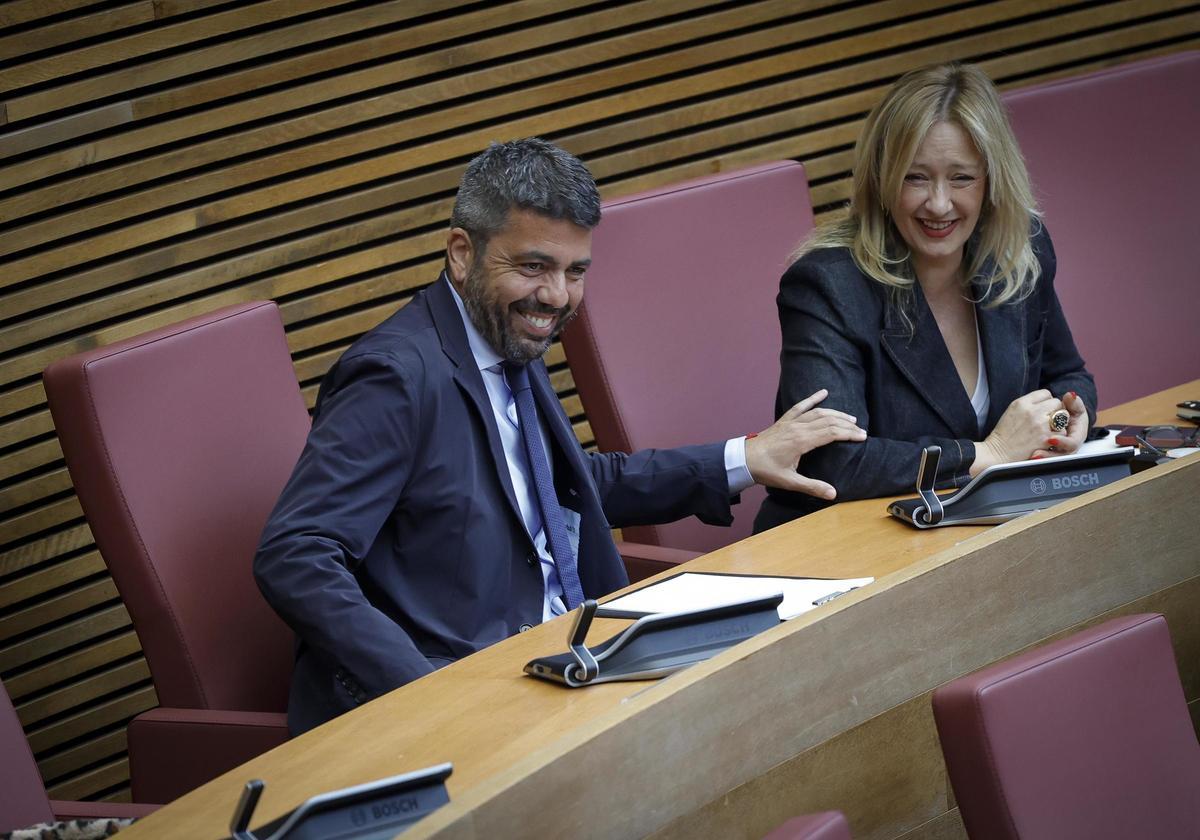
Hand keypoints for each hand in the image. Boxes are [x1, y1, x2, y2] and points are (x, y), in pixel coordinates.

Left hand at [745, 389, 865, 498]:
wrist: (743, 459)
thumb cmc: (766, 470)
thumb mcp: (790, 482)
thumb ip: (812, 487)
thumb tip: (833, 494)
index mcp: (801, 441)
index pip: (832, 433)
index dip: (849, 434)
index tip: (862, 437)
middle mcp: (798, 428)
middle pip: (829, 421)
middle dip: (847, 425)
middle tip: (861, 430)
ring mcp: (791, 422)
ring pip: (818, 412)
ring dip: (836, 414)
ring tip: (851, 418)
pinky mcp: (784, 420)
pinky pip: (801, 406)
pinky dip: (813, 398)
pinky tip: (823, 392)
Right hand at [972, 389, 1083, 473]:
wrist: (998, 452)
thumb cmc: (1004, 434)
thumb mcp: (1011, 411)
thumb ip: (1028, 404)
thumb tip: (1044, 401)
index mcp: (1022, 403)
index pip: (1045, 393)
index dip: (1047, 401)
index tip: (1044, 409)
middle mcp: (1032, 411)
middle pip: (1056, 402)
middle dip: (1055, 410)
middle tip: (1048, 419)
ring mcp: (1040, 424)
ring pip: (1063, 416)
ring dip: (1059, 422)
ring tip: (1049, 429)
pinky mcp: (1046, 437)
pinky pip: (1062, 431)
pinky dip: (1058, 436)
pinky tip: (1048, 438)